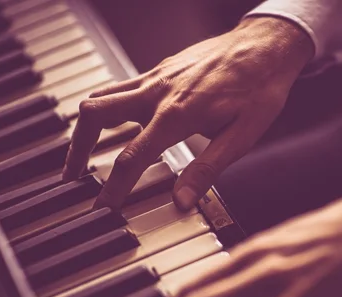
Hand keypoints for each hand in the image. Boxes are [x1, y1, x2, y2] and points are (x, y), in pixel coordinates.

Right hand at [62, 17, 313, 209]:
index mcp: (178, 114)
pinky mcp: (160, 69)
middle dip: (78, 149)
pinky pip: (120, 87)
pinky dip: (106, 108)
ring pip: (101, 97)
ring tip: (83, 153)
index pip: (132, 157)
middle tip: (74, 176)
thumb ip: (208, 169)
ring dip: (86, 127)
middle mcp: (158, 92)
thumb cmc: (260, 88)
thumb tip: (182, 200)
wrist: (267, 45)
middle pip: (95, 116)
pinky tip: (115, 123)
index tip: (102, 207)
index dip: (113, 187)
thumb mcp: (242, 136)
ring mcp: (156, 77)